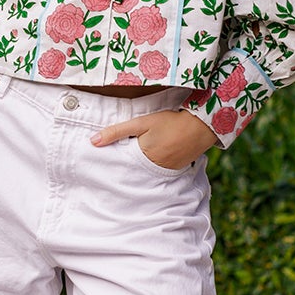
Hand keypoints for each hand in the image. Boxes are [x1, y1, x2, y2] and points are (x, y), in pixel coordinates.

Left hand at [90, 108, 218, 170]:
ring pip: (145, 172)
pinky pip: (158, 171)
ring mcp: (165, 172)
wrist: (201, 126)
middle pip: (133, 171)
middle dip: (125, 168)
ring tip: (133, 160)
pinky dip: (152, 166)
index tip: (100, 165)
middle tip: (112, 167)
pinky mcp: (175, 170)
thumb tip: (93, 142)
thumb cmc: (170, 122)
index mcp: (142, 158)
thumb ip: (117, 132)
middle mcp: (153, 170)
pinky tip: (151, 158)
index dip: (112, 164)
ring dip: (139, 167)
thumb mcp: (141, 123)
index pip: (121, 166)